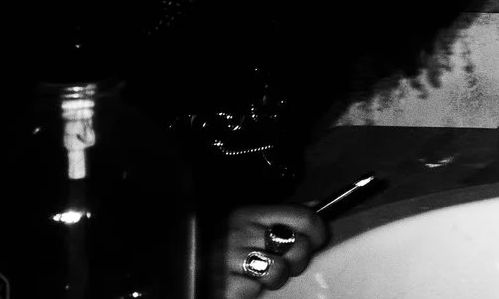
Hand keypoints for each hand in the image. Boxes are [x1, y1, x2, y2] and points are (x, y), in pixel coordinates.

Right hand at [207, 204, 329, 296]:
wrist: (179, 262)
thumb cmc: (218, 244)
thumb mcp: (246, 221)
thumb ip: (280, 215)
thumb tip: (316, 207)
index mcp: (251, 213)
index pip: (303, 217)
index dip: (318, 231)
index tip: (317, 240)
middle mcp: (242, 232)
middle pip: (298, 246)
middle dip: (297, 260)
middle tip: (281, 262)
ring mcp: (231, 258)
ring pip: (280, 272)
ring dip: (273, 279)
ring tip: (257, 274)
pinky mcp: (224, 285)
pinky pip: (254, 291)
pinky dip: (250, 292)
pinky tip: (239, 284)